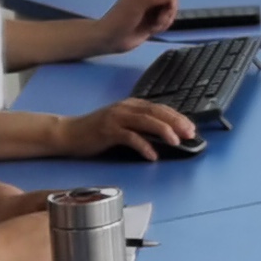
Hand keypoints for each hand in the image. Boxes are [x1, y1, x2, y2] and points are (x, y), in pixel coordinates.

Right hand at [64, 95, 196, 159]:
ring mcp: (116, 118)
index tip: (191, 127)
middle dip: (175, 122)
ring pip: (145, 121)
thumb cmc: (97, 131)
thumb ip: (140, 125)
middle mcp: (125, 108)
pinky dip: (143, 145)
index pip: (159, 108)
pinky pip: (129, 137)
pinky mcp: (108, 130)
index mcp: (131, 105)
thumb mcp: (122, 124)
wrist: (69, 133)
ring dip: (163, 131)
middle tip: (190, 133)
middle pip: (156, 112)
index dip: (177, 117)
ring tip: (176, 142)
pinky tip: (152, 155)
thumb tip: (165, 135)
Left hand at [85, 0, 179, 58]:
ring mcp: (151, 10)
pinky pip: (166, 21)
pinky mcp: (153, 22)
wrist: (111, 39)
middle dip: (169, 9)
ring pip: (170, 10)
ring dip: (166, 19)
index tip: (169, 5)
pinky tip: (153, 31)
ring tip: (155, 26)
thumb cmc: (121, 19)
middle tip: (160, 19)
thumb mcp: (138, 4)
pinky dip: (163, 26)